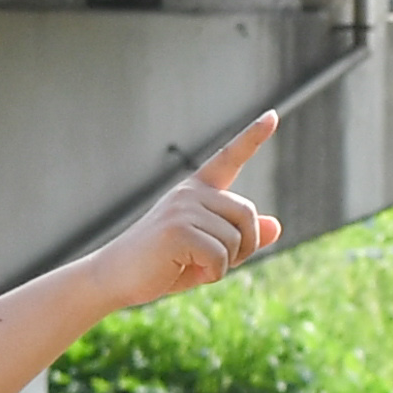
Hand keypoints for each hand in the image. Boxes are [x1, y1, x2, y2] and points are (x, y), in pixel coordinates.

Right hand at [100, 116, 281, 307]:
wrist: (115, 277)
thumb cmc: (162, 264)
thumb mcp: (208, 250)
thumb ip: (240, 237)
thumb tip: (276, 226)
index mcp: (197, 190)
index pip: (229, 158)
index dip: (253, 137)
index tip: (272, 115)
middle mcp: (190, 192)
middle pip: (247, 214)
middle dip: (244, 247)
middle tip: (217, 263)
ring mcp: (183, 208)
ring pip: (235, 240)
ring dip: (224, 264)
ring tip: (193, 265)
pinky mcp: (178, 230)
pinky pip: (220, 257)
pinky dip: (212, 273)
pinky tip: (187, 270)